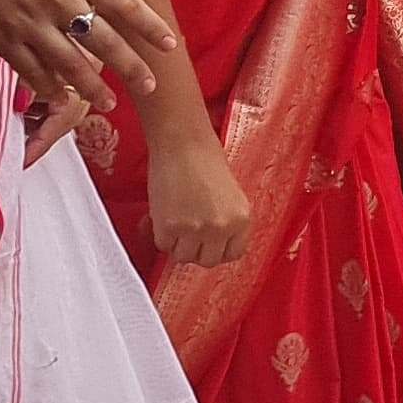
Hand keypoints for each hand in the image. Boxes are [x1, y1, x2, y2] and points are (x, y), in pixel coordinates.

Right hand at [146, 127, 251, 268]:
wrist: (183, 142)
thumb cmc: (204, 159)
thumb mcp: (228, 195)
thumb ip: (225, 222)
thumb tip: (210, 245)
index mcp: (242, 219)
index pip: (232, 255)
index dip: (216, 248)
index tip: (207, 242)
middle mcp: (222, 228)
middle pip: (207, 260)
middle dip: (196, 248)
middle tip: (187, 232)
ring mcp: (196, 230)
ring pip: (183, 256)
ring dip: (177, 243)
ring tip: (175, 219)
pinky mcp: (170, 228)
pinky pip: (163, 245)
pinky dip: (159, 233)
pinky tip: (161, 215)